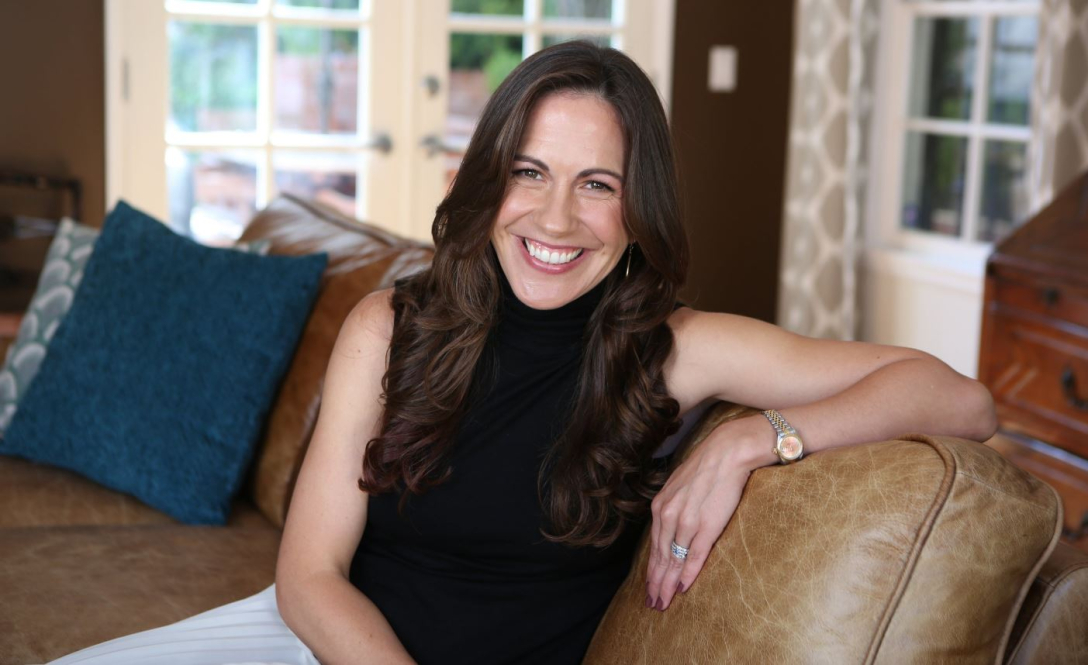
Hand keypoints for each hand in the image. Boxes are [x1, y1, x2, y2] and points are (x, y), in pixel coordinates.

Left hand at [644, 416, 768, 610]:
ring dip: (666, 584)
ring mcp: (686, 522)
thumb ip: (672, 508)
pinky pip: (693, 556)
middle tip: (652, 604)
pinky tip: (681, 588)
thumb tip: (670, 527)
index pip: (653, 545)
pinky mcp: (706, 526)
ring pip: (673, 560)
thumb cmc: (706, 468)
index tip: (648, 587)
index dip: (650, 569)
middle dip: (654, 582)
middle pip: (659, 556)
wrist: (727, 452)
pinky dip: (687, 574)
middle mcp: (669, 515)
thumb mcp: (679, 487)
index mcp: (661, 506)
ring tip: (663, 603)